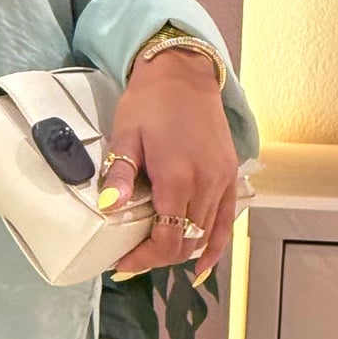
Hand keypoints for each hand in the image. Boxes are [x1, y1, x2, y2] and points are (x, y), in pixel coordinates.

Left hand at [97, 47, 239, 287]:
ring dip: (181, 251)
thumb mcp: (126, 134)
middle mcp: (205, 184)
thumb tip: (108, 208)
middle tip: (131, 258)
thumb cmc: (150, 101)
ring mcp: (222, 181)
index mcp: (177, 177)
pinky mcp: (230, 176)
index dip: (144, 258)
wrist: (184, 73)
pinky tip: (202, 265)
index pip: (167, 239)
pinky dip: (215, 245)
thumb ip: (120, 175)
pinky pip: (227, 221)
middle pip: (186, 243)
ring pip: (206, 236)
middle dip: (157, 258)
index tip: (122, 261)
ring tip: (154, 254)